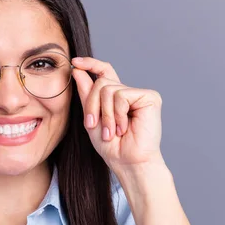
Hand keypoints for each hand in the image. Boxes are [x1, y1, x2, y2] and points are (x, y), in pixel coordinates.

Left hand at [71, 57, 164, 172]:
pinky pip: (121, 96)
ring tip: (112, 131)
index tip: (74, 62)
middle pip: (101, 82)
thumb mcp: (92, 118)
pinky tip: (124, 127)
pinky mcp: (149, 97)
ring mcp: (139, 94)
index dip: (90, 64)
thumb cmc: (111, 146)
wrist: (127, 162)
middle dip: (92, 105)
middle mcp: (128, 93)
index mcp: (115, 97)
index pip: (104, 72)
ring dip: (105, 114)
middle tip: (94, 125)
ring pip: (108, 89)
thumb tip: (77, 70)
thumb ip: (86, 95)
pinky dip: (118, 114)